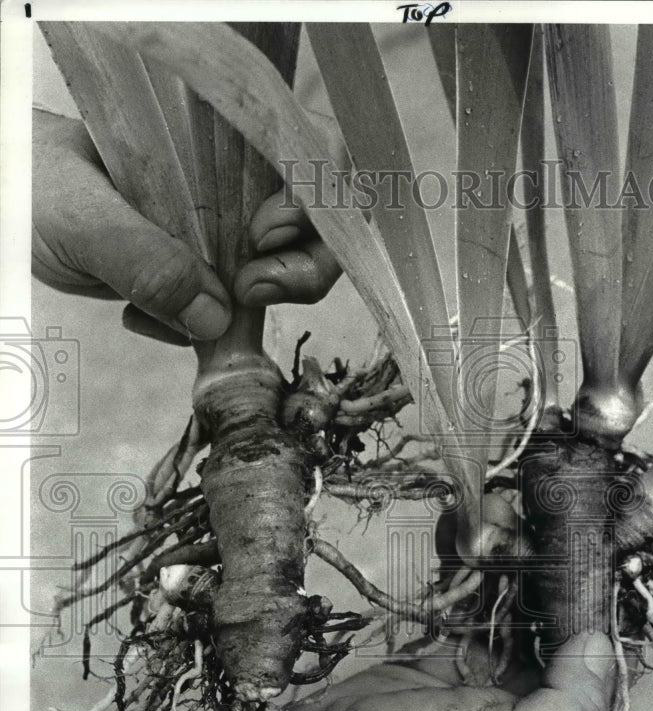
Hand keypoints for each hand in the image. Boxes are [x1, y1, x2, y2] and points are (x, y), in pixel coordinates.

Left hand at [32, 110, 340, 343]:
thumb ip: (142, 257)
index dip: (313, 195)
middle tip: (250, 291)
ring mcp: (219, 231)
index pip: (306, 147)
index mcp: (213, 133)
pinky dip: (203, 330)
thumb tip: (215, 317)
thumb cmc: (30, 186)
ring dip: (251, 307)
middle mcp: (230, 180)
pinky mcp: (201, 276)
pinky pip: (234, 312)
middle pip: (318, 221)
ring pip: (286, 271)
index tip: (265, 235)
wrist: (9, 220)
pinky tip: (142, 317)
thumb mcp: (78, 214)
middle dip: (303, 265)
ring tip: (189, 318)